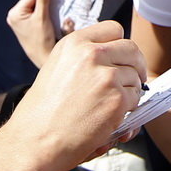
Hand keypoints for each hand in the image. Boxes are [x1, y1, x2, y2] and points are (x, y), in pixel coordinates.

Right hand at [1, 22, 145, 170]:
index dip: (119, 45)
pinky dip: (128, 109)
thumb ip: (82, 58)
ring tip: (106, 105)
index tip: (120, 58)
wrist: (35, 141)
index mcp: (74, 43)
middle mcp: (91, 53)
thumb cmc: (41, 113)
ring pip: (135, 77)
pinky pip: (135, 98)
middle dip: (135, 64)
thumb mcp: (56, 69)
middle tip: (133, 78)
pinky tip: (108, 117)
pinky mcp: (117, 99)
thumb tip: (111, 58)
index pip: (113, 29)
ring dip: (129, 90)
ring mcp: (106, 76)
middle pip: (131, 49)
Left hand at [5, 0, 57, 69]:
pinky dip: (42, 12)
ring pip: (34, 6)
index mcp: (15, 13)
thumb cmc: (42, 39)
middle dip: (44, 0)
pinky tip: (48, 17)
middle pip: (32, 0)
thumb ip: (44, 1)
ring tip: (52, 12)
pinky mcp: (24, 25)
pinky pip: (34, 13)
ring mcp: (18, 21)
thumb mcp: (43, 18)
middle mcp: (14, 16)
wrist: (42, 57)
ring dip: (44, 6)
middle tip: (55, 4)